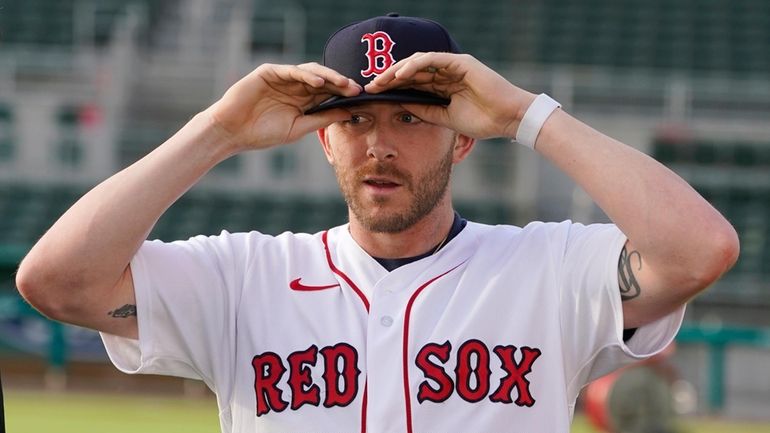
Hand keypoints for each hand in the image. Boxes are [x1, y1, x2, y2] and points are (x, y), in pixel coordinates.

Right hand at [206, 62, 361, 151]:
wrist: (233, 132)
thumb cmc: (263, 133)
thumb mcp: (299, 128)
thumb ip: (322, 119)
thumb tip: (348, 113)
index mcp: (303, 100)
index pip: (328, 93)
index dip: (344, 95)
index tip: (361, 99)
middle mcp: (295, 86)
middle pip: (324, 80)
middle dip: (341, 84)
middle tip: (356, 89)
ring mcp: (283, 78)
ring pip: (311, 72)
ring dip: (328, 77)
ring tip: (343, 84)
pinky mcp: (270, 72)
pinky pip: (292, 70)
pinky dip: (306, 75)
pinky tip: (318, 83)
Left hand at [364, 53, 535, 139]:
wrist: (507, 119)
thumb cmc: (482, 120)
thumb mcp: (445, 118)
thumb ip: (425, 110)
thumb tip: (401, 106)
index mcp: (443, 86)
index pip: (412, 83)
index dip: (392, 88)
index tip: (373, 96)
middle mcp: (445, 73)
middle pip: (411, 71)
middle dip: (388, 78)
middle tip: (369, 86)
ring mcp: (452, 66)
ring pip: (418, 63)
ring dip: (397, 70)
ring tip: (380, 80)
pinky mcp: (460, 62)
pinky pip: (432, 60)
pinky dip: (415, 65)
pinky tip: (400, 74)